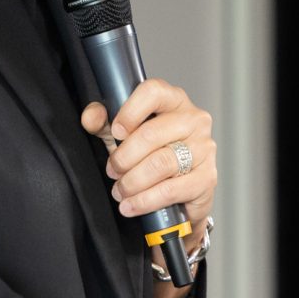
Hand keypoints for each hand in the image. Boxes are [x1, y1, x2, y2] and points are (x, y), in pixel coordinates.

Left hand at [79, 79, 215, 234]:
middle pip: (151, 134)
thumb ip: (103, 122)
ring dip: (132, 182)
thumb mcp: (123, 134)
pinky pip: (171, 190)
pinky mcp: (207, 178)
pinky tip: (132, 205)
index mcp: (174, 100)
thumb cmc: (152, 153)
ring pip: (160, 164)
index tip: (115, 133)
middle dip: (123, 158)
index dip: (129, 112)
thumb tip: (91, 117)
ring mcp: (204, 149)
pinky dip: (145, 200)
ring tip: (120, 190)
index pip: (153, 92)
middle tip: (113, 171)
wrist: (179, 190)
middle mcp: (194, 120)